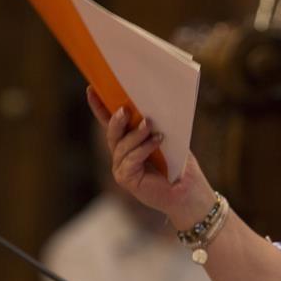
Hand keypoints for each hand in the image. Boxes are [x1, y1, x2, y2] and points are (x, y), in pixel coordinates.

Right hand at [86, 86, 214, 226]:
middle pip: (113, 133)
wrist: (188, 191)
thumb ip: (154, 125)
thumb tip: (149, 104)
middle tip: (125, 108)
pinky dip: (144, 148)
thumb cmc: (180, 164)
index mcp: (129, 142)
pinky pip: (131, 159)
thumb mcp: (167, 138)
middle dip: (117, 119)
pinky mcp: (127, 179)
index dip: (99, 106)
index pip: (110, 122)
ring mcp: (122, 168)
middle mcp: (121, 155)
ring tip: (149, 124)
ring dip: (136, 133)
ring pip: (121, 146)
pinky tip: (157, 140)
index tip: (91, 89)